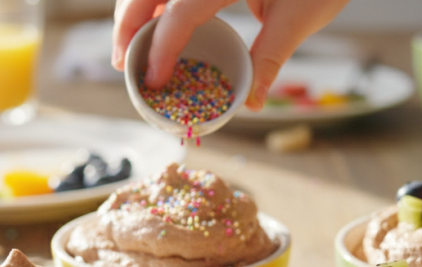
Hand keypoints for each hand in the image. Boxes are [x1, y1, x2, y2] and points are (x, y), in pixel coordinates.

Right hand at [111, 0, 349, 109]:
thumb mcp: (299, 17)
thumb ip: (269, 58)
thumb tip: (251, 102)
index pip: (179, 12)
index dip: (160, 48)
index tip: (152, 80)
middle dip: (126, 26)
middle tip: (122, 64)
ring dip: (133, 10)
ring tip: (131, 45)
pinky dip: (152, 0)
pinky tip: (153, 21)